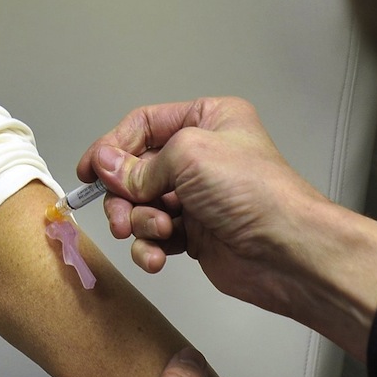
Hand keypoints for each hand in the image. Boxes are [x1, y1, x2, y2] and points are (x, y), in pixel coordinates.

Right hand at [78, 98, 323, 312]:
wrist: (286, 252)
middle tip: (122, 214)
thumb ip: (139, 164)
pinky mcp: (196, 233)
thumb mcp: (190, 156)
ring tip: (159, 233)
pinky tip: (158, 257)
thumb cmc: (254, 192)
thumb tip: (104, 165)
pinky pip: (155, 236)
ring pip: (142, 205)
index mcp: (206, 120)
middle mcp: (201, 155)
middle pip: (137, 169)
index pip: (144, 124)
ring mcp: (197, 196)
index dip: (112, 146)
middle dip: (125, 194)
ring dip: (140, 222)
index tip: (89, 170)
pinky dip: (150, 247)